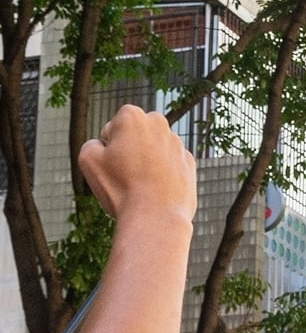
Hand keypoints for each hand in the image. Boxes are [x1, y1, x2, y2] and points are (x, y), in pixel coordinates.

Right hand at [77, 104, 197, 222]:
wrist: (156, 216)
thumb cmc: (120, 187)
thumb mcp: (88, 160)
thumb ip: (92, 144)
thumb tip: (105, 145)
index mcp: (132, 116)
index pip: (110, 130)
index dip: (107, 149)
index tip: (112, 163)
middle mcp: (159, 123)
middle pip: (134, 137)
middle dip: (128, 150)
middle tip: (125, 174)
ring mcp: (178, 143)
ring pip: (152, 152)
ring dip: (146, 163)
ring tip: (140, 186)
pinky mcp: (189, 162)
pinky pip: (168, 166)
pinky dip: (162, 175)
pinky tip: (157, 191)